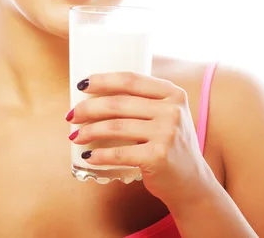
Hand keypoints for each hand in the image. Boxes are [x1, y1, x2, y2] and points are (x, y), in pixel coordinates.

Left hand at [67, 72, 216, 206]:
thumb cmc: (169, 145)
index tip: (82, 85)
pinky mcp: (158, 157)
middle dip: (89, 108)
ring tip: (75, 136)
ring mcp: (167, 133)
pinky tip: (88, 156)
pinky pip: (119, 152)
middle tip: (72, 115)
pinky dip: (99, 155)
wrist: (191, 182)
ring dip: (89, 131)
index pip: (131, 80)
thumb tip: (95, 95)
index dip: (103, 80)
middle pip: (118, 103)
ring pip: (115, 126)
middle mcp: (172, 110)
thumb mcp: (166, 115)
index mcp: (172, 93)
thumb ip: (143, 102)